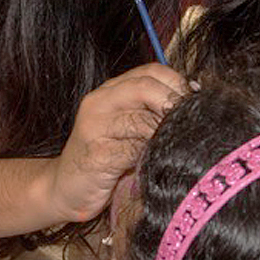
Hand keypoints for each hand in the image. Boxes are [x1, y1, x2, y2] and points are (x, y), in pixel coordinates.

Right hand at [46, 64, 186, 222]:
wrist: (65, 189)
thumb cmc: (104, 159)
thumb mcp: (127, 127)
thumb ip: (150, 111)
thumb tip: (194, 102)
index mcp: (110, 90)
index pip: (151, 71)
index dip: (178, 84)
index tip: (195, 104)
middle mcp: (99, 102)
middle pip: (147, 88)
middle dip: (175, 106)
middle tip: (191, 126)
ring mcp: (94, 127)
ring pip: (143, 120)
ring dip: (166, 135)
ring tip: (175, 147)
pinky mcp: (96, 155)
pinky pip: (134, 150)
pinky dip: (151, 156)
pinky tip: (155, 163)